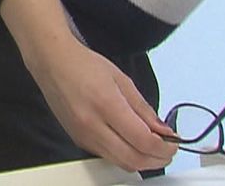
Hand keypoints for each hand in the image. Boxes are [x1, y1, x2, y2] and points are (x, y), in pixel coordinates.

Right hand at [24, 36, 177, 171]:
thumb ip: (143, 109)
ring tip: (151, 148)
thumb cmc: (84, 64)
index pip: (143, 141)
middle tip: (167, 150)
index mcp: (106, 104)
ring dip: (142, 161)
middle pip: (134, 159)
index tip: (173, 143)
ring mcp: (82, 135)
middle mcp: (92, 124)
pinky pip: (107, 156)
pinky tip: (130, 143)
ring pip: (120, 163)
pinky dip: (124, 155)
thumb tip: (163, 130)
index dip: (165, 148)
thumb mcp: (122, 80)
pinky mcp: (77, 139)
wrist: (51, 62)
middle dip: (157, 159)